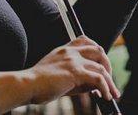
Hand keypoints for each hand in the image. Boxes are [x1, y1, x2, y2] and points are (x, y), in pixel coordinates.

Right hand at [0, 36, 117, 113]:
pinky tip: (105, 96)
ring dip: (109, 82)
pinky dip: (105, 88)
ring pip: (101, 67)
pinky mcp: (75, 72)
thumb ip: (76, 76)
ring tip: (112, 94)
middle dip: (108, 66)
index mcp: (64, 49)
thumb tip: (95, 86)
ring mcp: (73, 60)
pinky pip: (98, 78)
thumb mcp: (59, 75)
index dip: (97, 51)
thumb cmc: (37, 84)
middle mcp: (70, 51)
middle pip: (99, 51)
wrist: (26, 85)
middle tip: (110, 80)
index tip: (101, 64)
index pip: (86, 41)